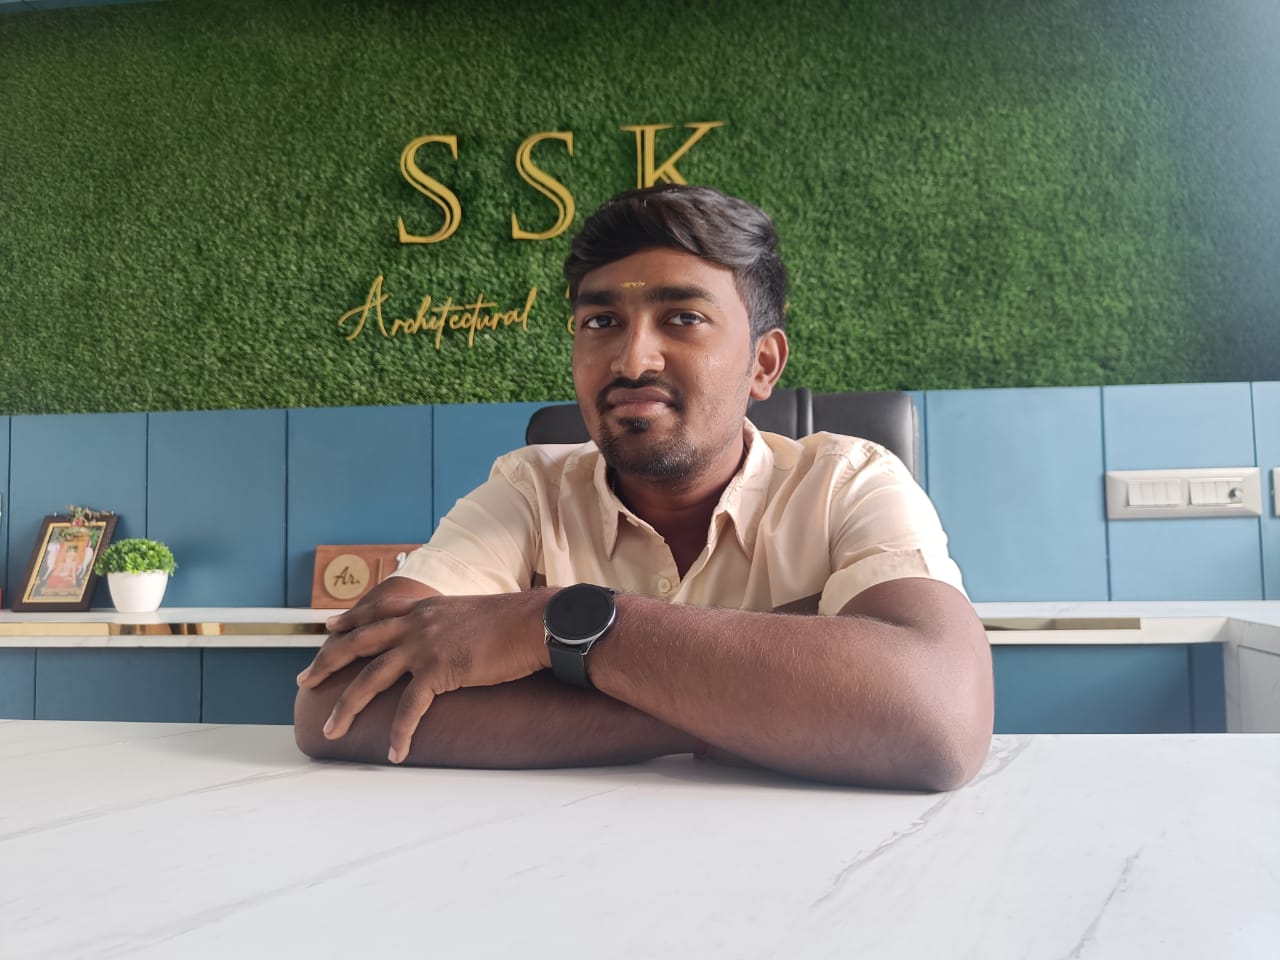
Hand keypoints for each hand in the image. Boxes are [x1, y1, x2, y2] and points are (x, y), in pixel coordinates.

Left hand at [296, 587, 553, 762]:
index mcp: (425, 607)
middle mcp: (417, 622)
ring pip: (370, 678)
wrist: (536, 622)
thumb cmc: (517, 621)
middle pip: (358, 643)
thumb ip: (453, 623)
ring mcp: (425, 645)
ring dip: (347, 707)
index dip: (349, 620)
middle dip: (326, 663)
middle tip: (305, 680)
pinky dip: (400, 733)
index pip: (377, 610)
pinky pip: (410, 707)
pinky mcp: (440, 670)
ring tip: (332, 731)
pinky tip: (394, 753)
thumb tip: (455, 638)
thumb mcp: (475, 613)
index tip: (328, 628)